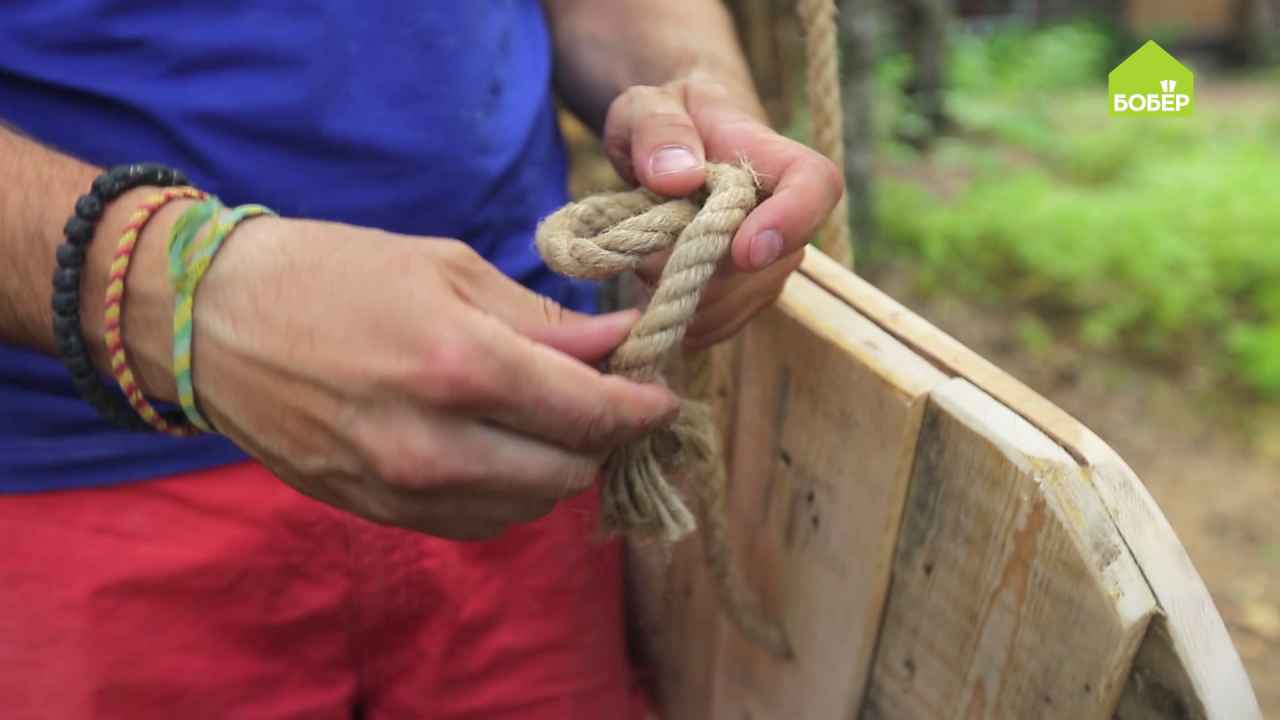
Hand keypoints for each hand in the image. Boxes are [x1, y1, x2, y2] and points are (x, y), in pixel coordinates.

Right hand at [114, 213, 678, 539]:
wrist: (214, 322)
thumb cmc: (332, 274)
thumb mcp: (446, 270)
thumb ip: (542, 321)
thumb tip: (619, 345)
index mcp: (461, 366)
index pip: (591, 413)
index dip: (642, 407)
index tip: (661, 394)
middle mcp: (437, 444)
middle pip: (572, 470)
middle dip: (605, 437)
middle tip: (607, 399)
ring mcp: (405, 489)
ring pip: (532, 505)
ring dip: (558, 465)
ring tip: (549, 419)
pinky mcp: (380, 511)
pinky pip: (480, 521)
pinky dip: (508, 489)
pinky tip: (498, 446)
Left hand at [601, 72, 843, 346]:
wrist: (671, 150)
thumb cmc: (666, 120)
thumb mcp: (645, 106)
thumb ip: (658, 130)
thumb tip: (678, 176)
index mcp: (772, 159)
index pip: (816, 186)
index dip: (793, 222)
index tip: (746, 250)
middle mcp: (784, 218)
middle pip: (766, 265)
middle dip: (700, 270)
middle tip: (641, 251)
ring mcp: (768, 265)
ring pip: (738, 303)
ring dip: (683, 297)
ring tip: (639, 261)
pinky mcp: (742, 298)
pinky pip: (719, 326)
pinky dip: (679, 321)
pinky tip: (650, 297)